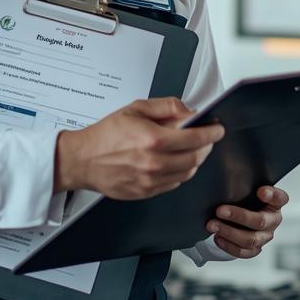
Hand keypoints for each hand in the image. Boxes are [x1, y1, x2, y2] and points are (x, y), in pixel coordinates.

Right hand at [54, 98, 223, 199]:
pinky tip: (175, 162)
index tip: (217, 129)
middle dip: (207, 146)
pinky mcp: (146, 192)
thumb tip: (189, 111)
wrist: (82, 160)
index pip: (196, 138)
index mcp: (153, 140)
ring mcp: (151, 181)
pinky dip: (181, 172)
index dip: (212, 133)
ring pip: (188, 173)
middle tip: (207, 137)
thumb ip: (167, 106)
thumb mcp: (136, 109)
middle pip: (196, 157)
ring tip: (191, 149)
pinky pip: (174, 184)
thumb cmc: (105, 135)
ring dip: (195, 160)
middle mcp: (154, 163)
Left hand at [206, 185, 288, 258]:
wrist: (240, 217)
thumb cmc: (244, 199)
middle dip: (238, 216)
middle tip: (220, 210)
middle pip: (260, 221)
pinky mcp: (255, 249)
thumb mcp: (246, 189)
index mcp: (275, 203)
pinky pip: (243, 252)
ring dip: (229, 232)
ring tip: (212, 225)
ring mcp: (265, 236)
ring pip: (250, 240)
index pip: (280, 198)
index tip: (260, 191)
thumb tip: (227, 168)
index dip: (272, 195)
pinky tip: (217, 237)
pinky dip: (229, 246)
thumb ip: (242, 183)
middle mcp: (273, 220)